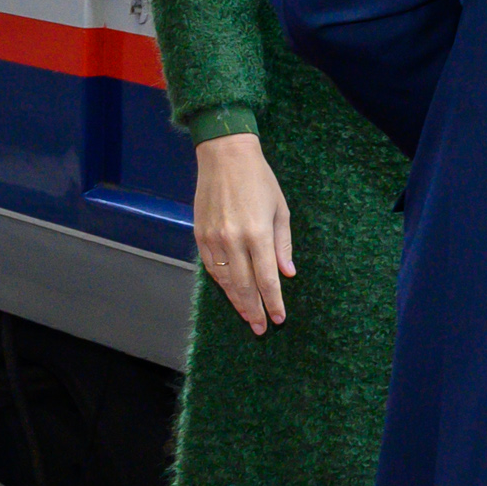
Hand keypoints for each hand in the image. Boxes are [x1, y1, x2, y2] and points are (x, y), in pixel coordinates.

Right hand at [193, 133, 293, 333]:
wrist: (225, 157)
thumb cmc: (260, 180)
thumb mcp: (280, 209)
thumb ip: (282, 244)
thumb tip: (287, 274)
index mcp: (257, 233)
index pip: (266, 278)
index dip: (273, 301)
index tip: (278, 319)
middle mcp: (233, 240)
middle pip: (244, 286)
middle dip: (253, 310)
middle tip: (261, 328)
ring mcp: (213, 240)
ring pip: (225, 282)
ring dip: (237, 302)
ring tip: (248, 317)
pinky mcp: (200, 237)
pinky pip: (211, 269)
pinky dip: (221, 284)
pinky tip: (231, 293)